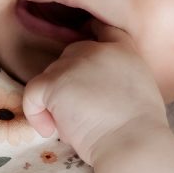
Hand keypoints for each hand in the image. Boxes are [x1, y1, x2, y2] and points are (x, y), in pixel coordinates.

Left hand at [21, 21, 169, 164]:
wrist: (133, 143)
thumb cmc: (140, 129)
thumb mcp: (141, 88)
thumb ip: (118, 76)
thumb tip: (96, 86)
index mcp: (123, 49)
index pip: (100, 30)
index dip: (88, 37)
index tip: (82, 57)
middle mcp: (96, 49)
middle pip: (69, 57)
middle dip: (69, 84)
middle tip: (81, 114)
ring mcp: (73, 64)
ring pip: (50, 78)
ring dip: (56, 103)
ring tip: (73, 127)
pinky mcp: (54, 82)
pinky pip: (32, 94)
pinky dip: (35, 114)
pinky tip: (50, 130)